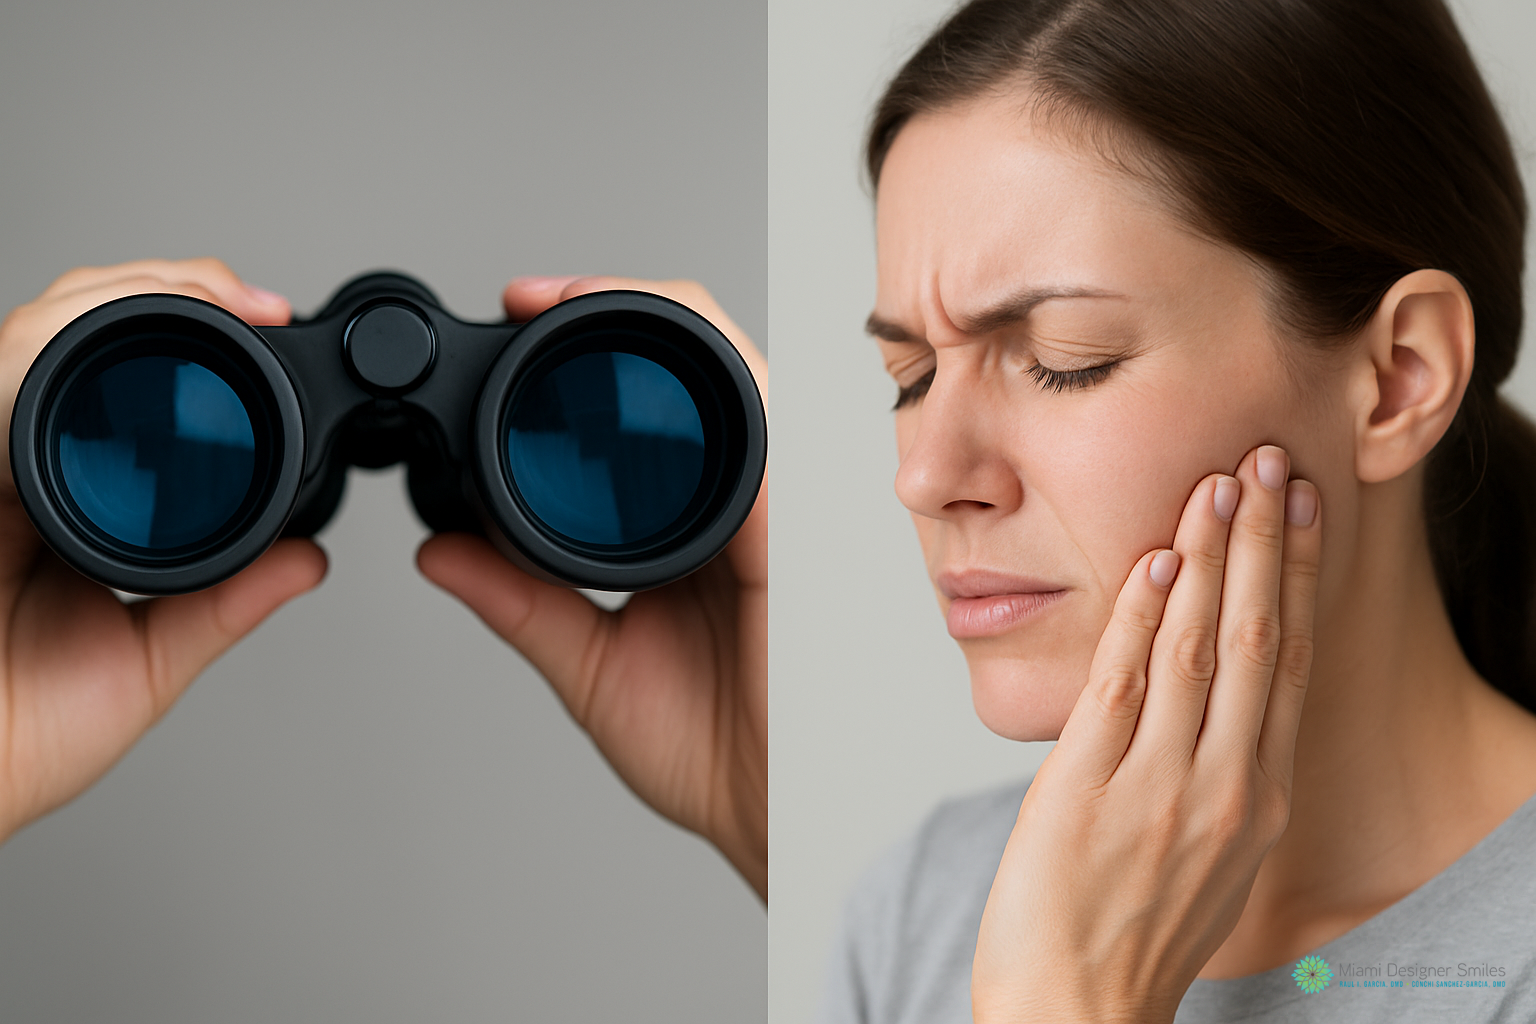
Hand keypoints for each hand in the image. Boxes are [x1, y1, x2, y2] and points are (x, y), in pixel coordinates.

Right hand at [0, 259, 326, 843]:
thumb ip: (221, 603)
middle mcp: (10, 470)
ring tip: (205, 289)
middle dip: (159, 291)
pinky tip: (101, 330)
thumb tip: (306, 560)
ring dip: (117, 298)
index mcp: (57, 504)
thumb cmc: (21, 736)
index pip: (113, 392)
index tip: (263, 328)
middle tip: (247, 298)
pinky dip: (41, 348)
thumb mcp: (144, 659)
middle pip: (67, 336)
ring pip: (26, 334)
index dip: (182, 340)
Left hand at [417, 275, 767, 899]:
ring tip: (555, 301)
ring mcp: (768, 500)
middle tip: (515, 303)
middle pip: (685, 369)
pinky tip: (642, 340)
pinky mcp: (791, 512)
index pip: (638, 419)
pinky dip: (703, 358)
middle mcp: (732, 502)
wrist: (775, 812)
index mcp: (685, 529)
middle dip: (601, 313)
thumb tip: (441, 550)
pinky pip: (759, 409)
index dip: (571, 366)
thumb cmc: (711, 748)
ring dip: (642, 315)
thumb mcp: (589, 664)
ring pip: (725, 363)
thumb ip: (522, 602)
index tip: (493, 347)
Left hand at [971, 446, 1321, 1022]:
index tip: (1302, 513)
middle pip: (1257, 639)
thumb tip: (1206, 705)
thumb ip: (1212, 778)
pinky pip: (1124, 683)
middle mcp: (1222, 786)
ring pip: (1197, 646)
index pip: (1286, 666)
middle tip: (1270, 463)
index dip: (1296, 579)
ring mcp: (1159, 784)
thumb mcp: (1203, 856)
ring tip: (1218, 484)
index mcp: (1255, 800)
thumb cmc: (1131, 933)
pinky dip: (1144, 616)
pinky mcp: (1089, 786)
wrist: (1075, 1009)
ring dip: (1210, 557)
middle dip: (1265, 543)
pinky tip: (1157, 559)